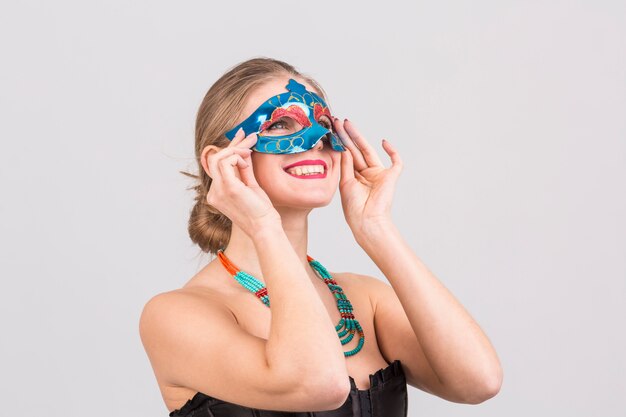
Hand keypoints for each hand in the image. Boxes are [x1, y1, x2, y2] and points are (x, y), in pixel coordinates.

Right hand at [202, 128, 280, 237]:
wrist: (265, 227)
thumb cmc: (260, 211)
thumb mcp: (251, 186)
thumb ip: (245, 171)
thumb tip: (245, 153)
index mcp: (217, 194)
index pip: (217, 166)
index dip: (228, 149)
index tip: (242, 137)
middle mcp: (214, 193)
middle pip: (216, 159)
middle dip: (234, 145)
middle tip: (250, 136)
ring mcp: (218, 191)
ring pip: (218, 158)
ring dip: (236, 150)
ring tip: (250, 152)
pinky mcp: (229, 188)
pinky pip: (226, 162)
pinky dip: (237, 157)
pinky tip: (247, 162)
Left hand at [332, 117, 402, 237]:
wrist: (366, 220)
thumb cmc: (353, 207)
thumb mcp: (345, 182)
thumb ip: (345, 164)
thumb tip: (343, 147)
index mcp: (355, 177)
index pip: (347, 156)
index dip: (340, 143)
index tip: (332, 130)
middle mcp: (366, 174)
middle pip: (356, 150)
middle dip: (347, 136)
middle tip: (338, 122)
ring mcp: (379, 174)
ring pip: (369, 151)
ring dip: (359, 138)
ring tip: (348, 124)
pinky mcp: (390, 177)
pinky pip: (396, 162)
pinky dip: (393, 152)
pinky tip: (384, 142)